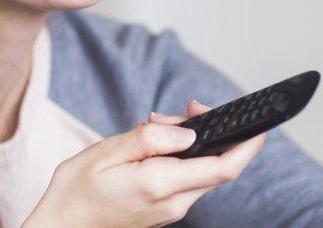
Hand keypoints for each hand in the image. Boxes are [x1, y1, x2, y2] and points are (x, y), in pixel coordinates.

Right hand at [21, 99, 266, 226]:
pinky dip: (183, 158)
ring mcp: (171, 211)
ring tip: (156, 125)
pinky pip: (187, 181)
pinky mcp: (164, 212)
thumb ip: (150, 139)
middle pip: (217, 166)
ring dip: (194, 144)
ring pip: (202, 172)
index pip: (222, 167)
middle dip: (214, 132)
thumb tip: (187, 131)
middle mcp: (173, 203)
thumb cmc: (75, 190)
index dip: (248, 146)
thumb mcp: (107, 152)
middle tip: (188, 107)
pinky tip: (156, 145)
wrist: (61, 227)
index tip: (261, 125)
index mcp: (160, 185)